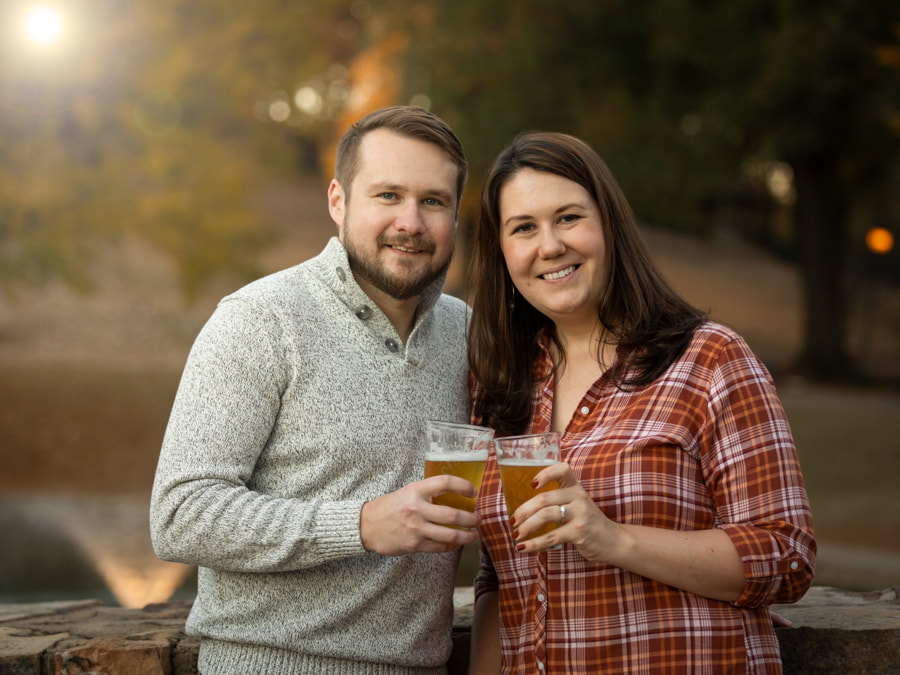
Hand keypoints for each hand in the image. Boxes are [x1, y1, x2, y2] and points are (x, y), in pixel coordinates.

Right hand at [360, 475, 480, 554]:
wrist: (366, 525)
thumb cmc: (389, 507)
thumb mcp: (407, 492)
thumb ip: (427, 493)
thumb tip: (454, 495)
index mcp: (416, 490)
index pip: (445, 482)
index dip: (463, 486)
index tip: (473, 491)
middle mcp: (417, 509)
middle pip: (453, 515)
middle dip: (471, 519)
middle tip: (478, 519)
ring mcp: (416, 528)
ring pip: (450, 534)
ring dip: (467, 536)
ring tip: (474, 534)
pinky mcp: (414, 544)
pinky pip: (440, 546)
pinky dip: (452, 545)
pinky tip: (456, 543)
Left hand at [511, 462, 621, 559]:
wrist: (614, 541)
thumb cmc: (588, 522)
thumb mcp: (576, 505)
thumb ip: (557, 501)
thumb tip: (522, 511)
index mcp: (575, 487)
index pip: (562, 469)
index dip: (545, 474)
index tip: (531, 484)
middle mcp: (578, 496)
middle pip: (544, 498)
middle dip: (523, 510)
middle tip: (513, 521)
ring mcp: (580, 513)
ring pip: (545, 515)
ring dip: (526, 526)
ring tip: (516, 535)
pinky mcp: (580, 531)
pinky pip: (551, 536)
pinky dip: (534, 543)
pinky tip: (523, 548)